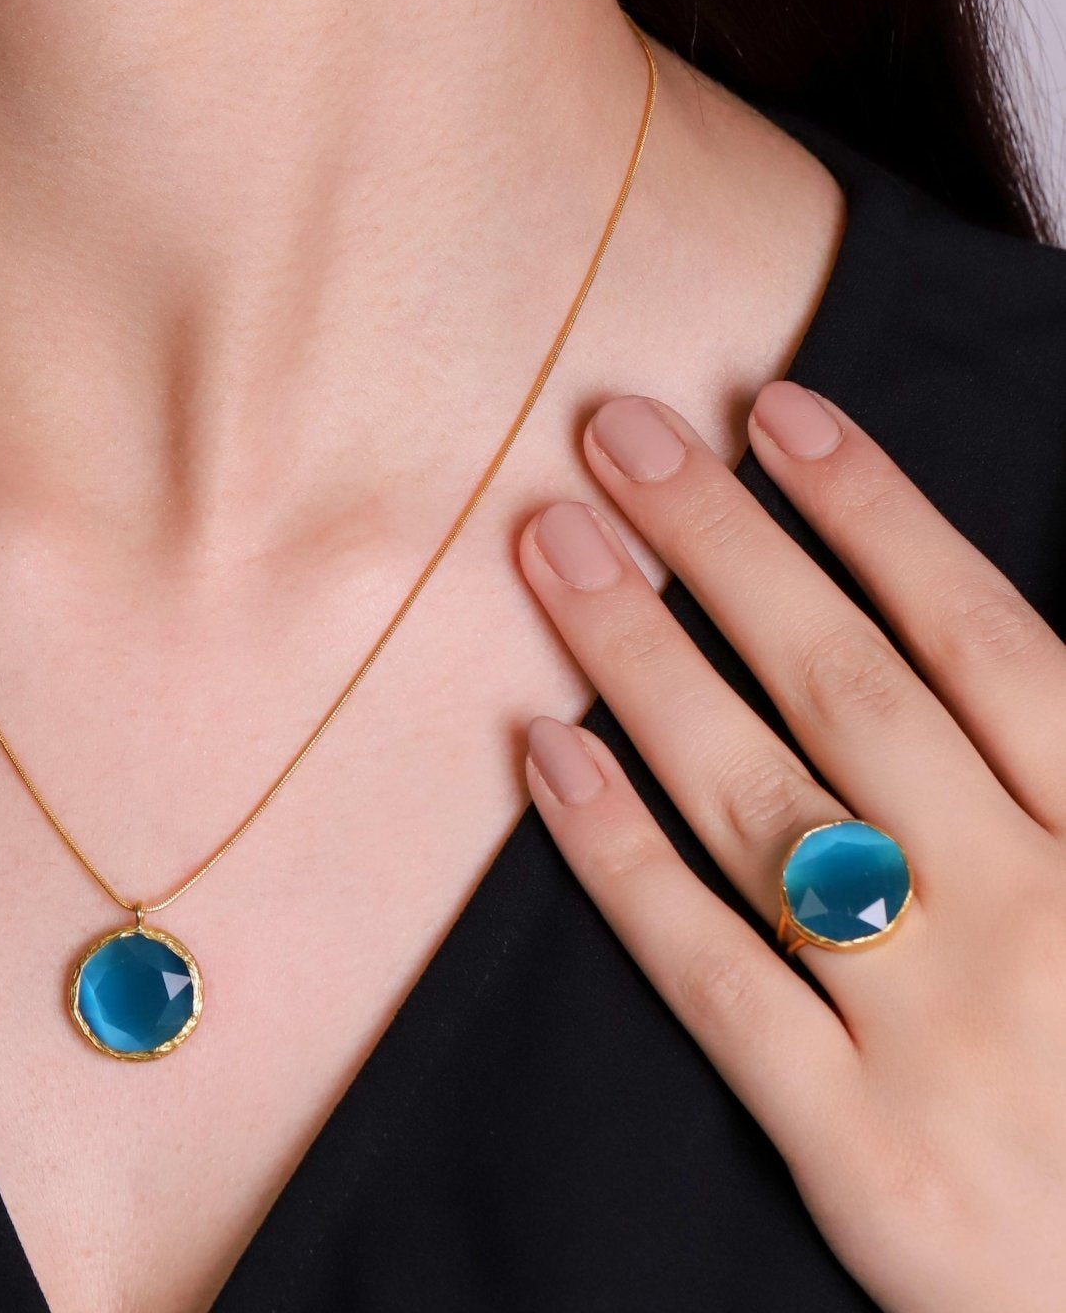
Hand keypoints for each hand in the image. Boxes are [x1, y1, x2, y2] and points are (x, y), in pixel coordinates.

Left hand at [519, 381, 1065, 1312]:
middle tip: (620, 434)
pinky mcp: (860, 1150)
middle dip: (726, 546)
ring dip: (648, 658)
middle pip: (849, 689)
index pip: (980, 638)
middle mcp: (1031, 915)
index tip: (775, 414)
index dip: (874, 514)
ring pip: (763, 802)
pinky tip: (545, 751)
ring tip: (553, 546)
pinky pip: (715, 974)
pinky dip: (621, 856)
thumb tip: (980, 633)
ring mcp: (937, 1034)